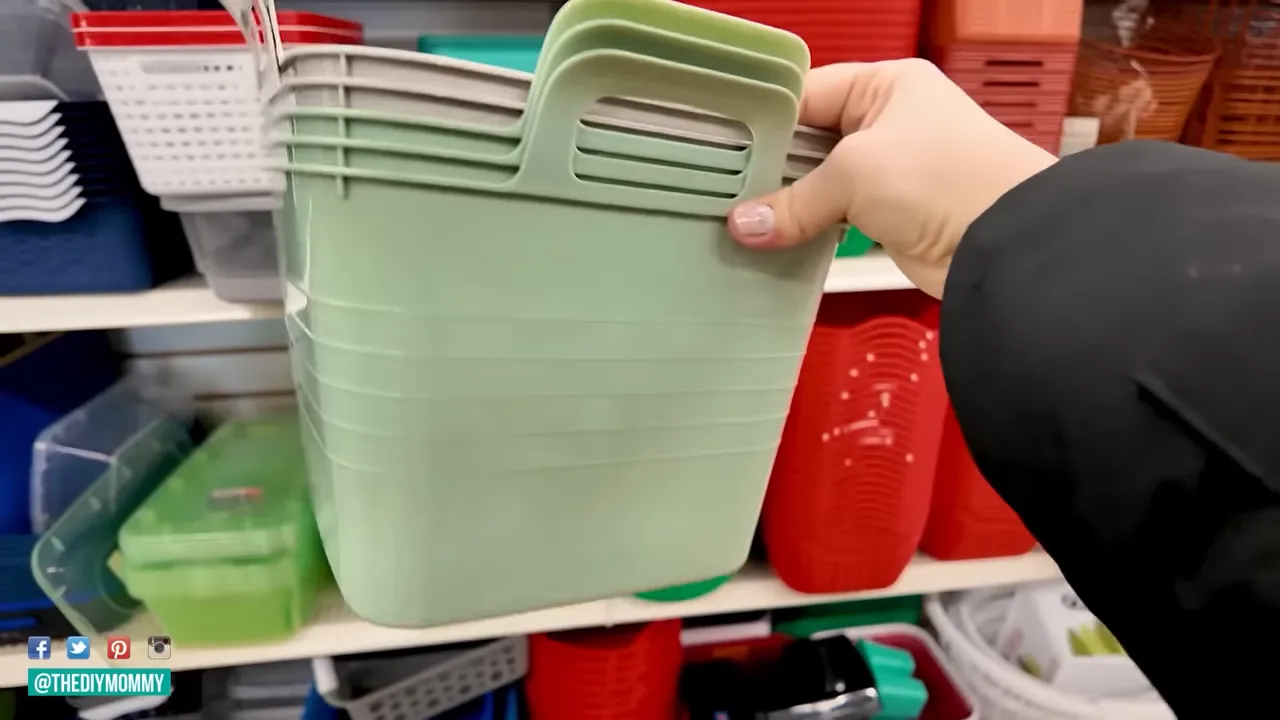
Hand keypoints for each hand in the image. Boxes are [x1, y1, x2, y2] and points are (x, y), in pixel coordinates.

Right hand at [726, 59, 1057, 298]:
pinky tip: (771, 242)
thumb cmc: (944, 179)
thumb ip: (794, 200)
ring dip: (786, 205)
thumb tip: (743, 225)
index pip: (809, 92)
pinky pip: (834, 219)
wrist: (1008, 243)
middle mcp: (887, 122)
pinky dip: (806, 231)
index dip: (766, 120)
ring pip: (819, 183)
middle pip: (809, 140)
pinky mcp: (891, 216)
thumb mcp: (856, 174)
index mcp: (886, 85)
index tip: (721, 146)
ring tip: (736, 219)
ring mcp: (890, 171)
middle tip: (720, 189)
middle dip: (770, 168)